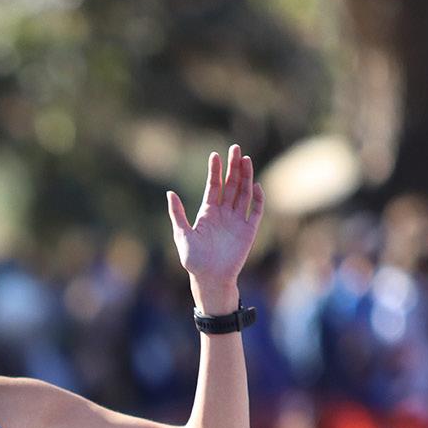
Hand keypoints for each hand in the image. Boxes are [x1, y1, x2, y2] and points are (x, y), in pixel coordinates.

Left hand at [167, 145, 264, 292]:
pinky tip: (255, 185)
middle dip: (233, 167)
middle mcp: (224, 213)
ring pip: (244, 193)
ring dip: (245, 177)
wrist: (210, 278)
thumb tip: (170, 193)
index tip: (215, 155)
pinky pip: (256, 211)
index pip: (214, 186)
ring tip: (245, 159)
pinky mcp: (249, 230)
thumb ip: (177, 214)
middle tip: (235, 149)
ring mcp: (237, 220)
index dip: (215, 171)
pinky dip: (258, 198)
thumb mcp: (182, 235)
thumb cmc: (194, 260)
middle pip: (231, 185)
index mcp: (208, 212)